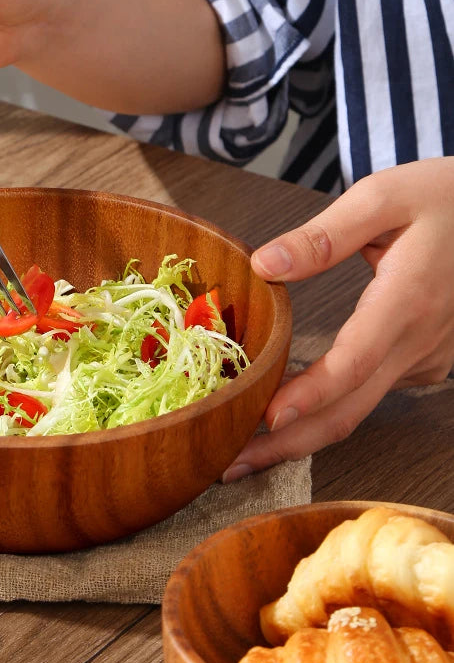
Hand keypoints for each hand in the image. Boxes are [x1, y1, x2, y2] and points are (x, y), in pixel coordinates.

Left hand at [222, 157, 453, 479]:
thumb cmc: (441, 196)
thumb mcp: (383, 197)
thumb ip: (323, 235)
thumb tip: (264, 264)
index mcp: (409, 299)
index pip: (354, 361)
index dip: (310, 395)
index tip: (267, 417)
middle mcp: (420, 341)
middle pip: (350, 408)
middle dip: (288, 443)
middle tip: (230, 465)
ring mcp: (427, 358)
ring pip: (360, 408)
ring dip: (303, 435)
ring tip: (245, 450)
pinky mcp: (426, 361)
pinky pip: (373, 393)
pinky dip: (329, 409)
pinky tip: (288, 413)